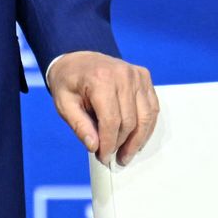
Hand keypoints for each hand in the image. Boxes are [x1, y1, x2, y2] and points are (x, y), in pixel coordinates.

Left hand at [46, 50, 158, 165]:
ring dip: (138, 139)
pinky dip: (147, 126)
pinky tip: (137, 138)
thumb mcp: (64, 104)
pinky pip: (152, 107)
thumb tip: (94, 146)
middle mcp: (123, 75)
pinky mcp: (144, 77)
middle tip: (112, 156)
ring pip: (146, 116)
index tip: (103, 157)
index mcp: (101, 79)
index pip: (111, 120)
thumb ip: (79, 126)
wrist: (79, 60)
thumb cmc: (70, 82)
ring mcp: (137, 75)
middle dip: (121, 144)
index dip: (108, 144)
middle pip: (130, 121)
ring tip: (127, 154)